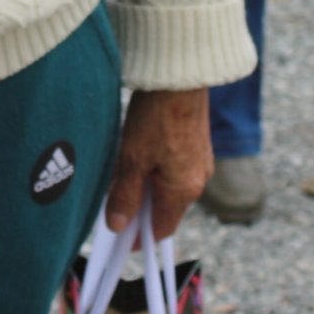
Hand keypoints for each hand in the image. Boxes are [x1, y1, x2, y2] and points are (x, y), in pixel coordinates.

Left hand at [104, 88, 211, 241]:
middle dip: (140, 209)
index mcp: (184, 191)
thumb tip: (118, 227)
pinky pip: (175, 169)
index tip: (118, 239)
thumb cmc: (157, 116)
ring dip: (147, 187)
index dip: (138, 237)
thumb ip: (125, 196)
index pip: (161, 229)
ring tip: (121, 175)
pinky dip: (156, 171)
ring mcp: (201, 162)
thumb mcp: (132, 159)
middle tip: (112, 202)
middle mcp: (198, 180)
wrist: (181, 75)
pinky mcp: (198, 145)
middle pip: (165, 209)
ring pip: (169, 188)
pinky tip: (138, 156)